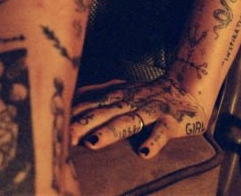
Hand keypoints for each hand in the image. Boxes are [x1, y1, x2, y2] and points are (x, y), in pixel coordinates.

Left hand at [70, 76, 207, 158]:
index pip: (91, 104)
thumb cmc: (150, 94)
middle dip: (82, 124)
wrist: (189, 86)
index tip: (51, 124)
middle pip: (103, 113)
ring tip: (92, 143)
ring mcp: (150, 110)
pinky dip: (153, 142)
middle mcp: (131, 102)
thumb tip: (71, 97)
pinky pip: (162, 132)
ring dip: (109, 132)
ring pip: (128, 121)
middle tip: (64, 136)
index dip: (72, 114)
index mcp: (117, 97)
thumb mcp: (122, 90)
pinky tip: (143, 153)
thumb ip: (98, 94)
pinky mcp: (171, 121)